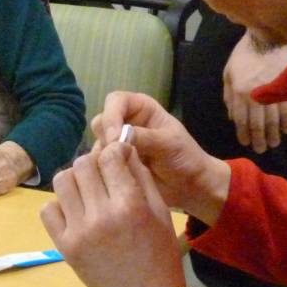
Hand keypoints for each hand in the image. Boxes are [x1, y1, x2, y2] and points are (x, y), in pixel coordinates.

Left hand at [41, 142, 185, 286]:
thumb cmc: (160, 254)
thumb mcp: (161, 212)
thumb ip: (141, 176)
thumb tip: (122, 147)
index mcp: (130, 205)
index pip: (109, 156)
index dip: (114, 150)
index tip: (118, 157)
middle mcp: (100, 215)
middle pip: (82, 164)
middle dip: (94, 163)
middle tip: (102, 175)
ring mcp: (78, 231)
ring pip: (62, 181)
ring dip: (75, 180)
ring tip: (87, 191)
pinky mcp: (64, 246)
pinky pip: (48, 210)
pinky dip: (60, 205)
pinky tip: (75, 212)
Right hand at [89, 91, 229, 225]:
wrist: (189, 185)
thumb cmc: (185, 158)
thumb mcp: (169, 144)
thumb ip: (145, 137)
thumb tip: (119, 136)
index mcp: (141, 108)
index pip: (116, 100)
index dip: (112, 116)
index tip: (115, 138)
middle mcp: (126, 122)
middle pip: (102, 121)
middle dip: (106, 138)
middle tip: (115, 157)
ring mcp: (118, 143)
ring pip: (98, 143)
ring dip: (104, 155)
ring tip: (119, 170)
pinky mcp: (114, 162)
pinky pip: (99, 162)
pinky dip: (103, 169)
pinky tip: (115, 179)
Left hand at [223, 32, 286, 153]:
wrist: (266, 39)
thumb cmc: (244, 55)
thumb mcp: (228, 74)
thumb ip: (228, 97)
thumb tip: (233, 118)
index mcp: (239, 92)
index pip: (241, 120)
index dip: (244, 134)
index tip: (246, 144)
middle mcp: (254, 95)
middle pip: (258, 124)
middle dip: (259, 139)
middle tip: (262, 150)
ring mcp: (271, 91)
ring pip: (273, 119)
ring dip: (274, 134)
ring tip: (274, 144)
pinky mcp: (285, 87)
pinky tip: (286, 130)